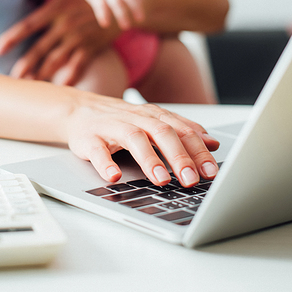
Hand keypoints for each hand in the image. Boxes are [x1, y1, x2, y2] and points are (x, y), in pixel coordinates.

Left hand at [0, 0, 119, 84]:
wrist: (119, 2)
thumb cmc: (84, 1)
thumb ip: (46, 13)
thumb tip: (24, 30)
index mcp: (55, 8)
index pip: (28, 25)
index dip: (11, 38)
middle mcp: (65, 22)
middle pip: (39, 47)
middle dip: (24, 65)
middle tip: (11, 77)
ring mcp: (79, 36)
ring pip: (55, 60)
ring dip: (41, 75)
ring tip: (28, 84)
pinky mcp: (92, 46)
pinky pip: (77, 66)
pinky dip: (68, 79)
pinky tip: (58, 89)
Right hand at [65, 93, 219, 186]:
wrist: (79, 110)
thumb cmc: (120, 121)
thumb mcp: (154, 123)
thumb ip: (183, 132)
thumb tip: (213, 144)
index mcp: (154, 116)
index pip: (182, 131)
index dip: (198, 151)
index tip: (211, 172)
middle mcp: (136, 118)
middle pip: (162, 133)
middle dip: (179, 156)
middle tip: (191, 179)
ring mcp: (112, 127)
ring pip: (134, 138)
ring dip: (149, 159)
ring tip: (161, 180)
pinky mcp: (89, 138)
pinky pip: (98, 150)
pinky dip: (106, 163)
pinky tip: (114, 176)